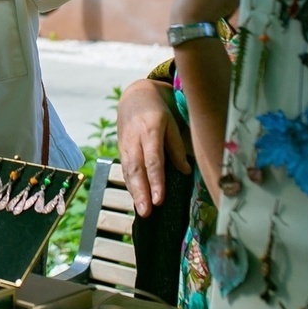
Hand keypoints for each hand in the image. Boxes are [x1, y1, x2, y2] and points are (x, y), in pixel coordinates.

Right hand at [117, 78, 190, 216]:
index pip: (153, 160)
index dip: (156, 181)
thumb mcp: (171, 123)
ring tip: (141, 211)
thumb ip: (177, 147)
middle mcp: (135, 140)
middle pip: (137, 169)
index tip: (160, 200)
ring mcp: (125, 145)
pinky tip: (136, 199)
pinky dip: (131, 185)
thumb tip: (186, 171)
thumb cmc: (157, 111)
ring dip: (134, 192)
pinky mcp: (121, 149)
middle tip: (146, 212)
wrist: (134, 97)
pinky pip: (126, 169)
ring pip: (128, 171)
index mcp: (150, 131)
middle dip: (141, 192)